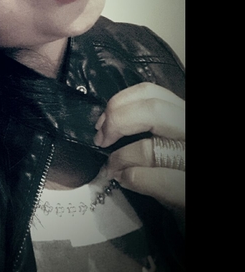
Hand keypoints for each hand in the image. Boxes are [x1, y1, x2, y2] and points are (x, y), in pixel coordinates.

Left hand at [94, 82, 184, 209]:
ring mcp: (192, 157)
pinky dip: (135, 180)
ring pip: (151, 147)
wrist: (189, 200)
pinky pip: (161, 181)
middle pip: (153, 110)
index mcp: (182, 116)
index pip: (151, 93)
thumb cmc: (177, 171)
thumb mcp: (166, 139)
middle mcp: (190, 130)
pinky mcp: (190, 188)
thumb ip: (146, 126)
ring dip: (122, 157)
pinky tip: (125, 180)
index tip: (103, 121)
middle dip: (117, 122)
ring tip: (112, 166)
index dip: (120, 103)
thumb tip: (108, 123)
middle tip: (102, 139)